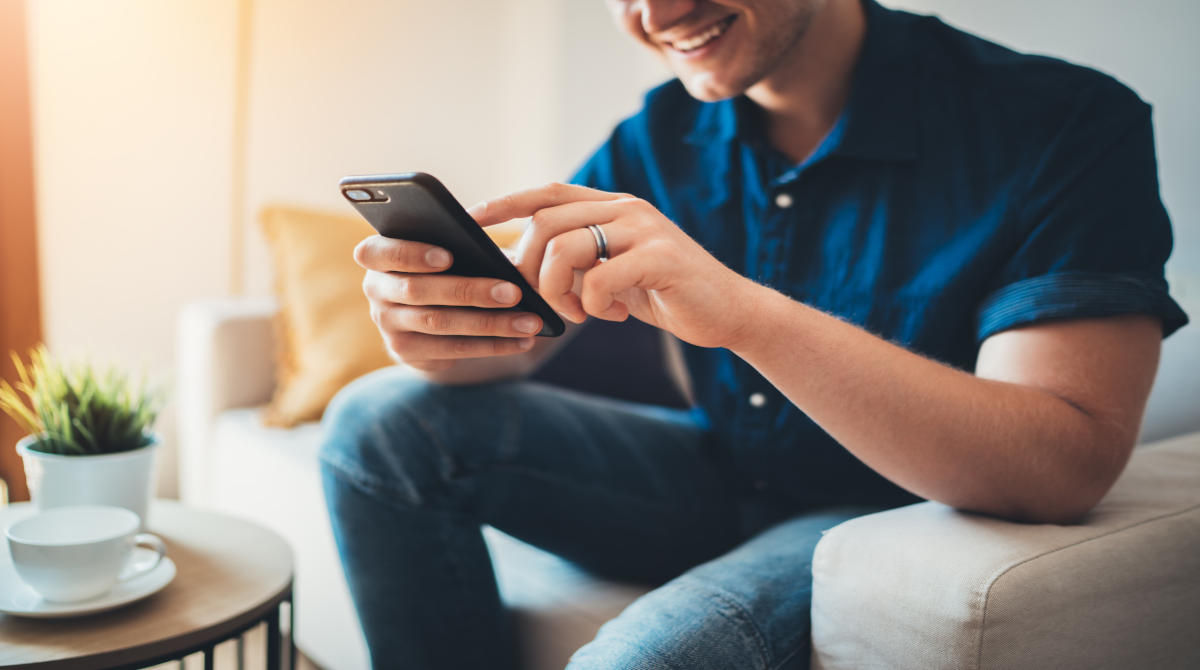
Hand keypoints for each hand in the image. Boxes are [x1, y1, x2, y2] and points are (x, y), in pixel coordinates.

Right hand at [355, 236, 542, 371]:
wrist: (435, 312)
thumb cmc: (450, 265)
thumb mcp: (454, 250)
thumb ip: (467, 246)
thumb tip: (510, 262)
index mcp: (379, 253)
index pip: (377, 252)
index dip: (411, 254)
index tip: (448, 256)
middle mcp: (375, 288)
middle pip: (417, 290)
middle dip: (470, 291)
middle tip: (514, 292)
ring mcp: (386, 323)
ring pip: (439, 322)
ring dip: (489, 323)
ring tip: (529, 322)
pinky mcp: (404, 351)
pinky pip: (450, 349)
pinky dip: (491, 345)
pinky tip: (521, 341)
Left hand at [470, 183, 755, 348]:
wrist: (727, 311)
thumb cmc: (664, 293)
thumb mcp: (613, 271)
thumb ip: (578, 260)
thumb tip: (520, 265)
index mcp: (613, 206)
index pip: (549, 193)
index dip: (508, 202)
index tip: (474, 217)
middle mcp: (627, 208)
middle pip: (546, 223)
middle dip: (531, 268)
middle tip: (546, 301)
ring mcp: (646, 229)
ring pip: (566, 248)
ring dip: (559, 291)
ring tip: (579, 313)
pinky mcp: (661, 257)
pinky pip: (599, 279)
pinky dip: (592, 305)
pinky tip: (612, 315)